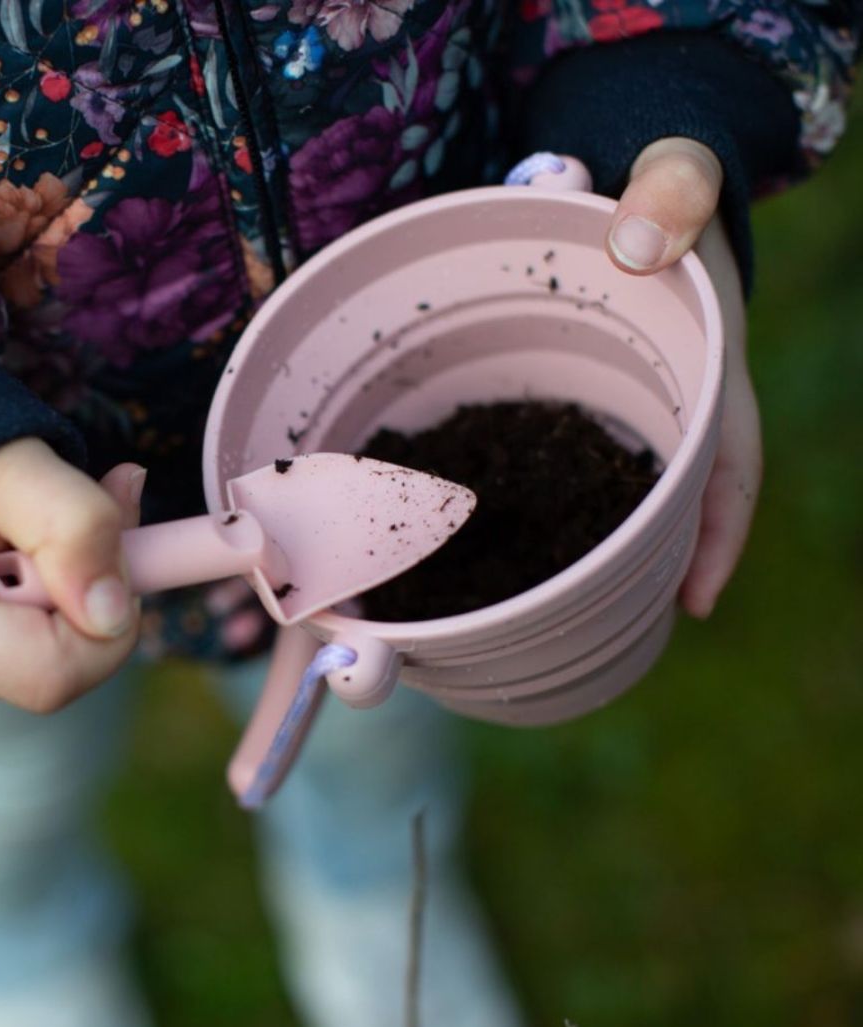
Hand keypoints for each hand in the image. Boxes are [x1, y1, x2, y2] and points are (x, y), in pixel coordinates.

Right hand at [0, 438, 144, 711]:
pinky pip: (11, 650)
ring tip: (23, 531)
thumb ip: (78, 526)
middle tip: (71, 523)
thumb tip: (114, 614)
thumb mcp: (16, 462)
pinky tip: (6, 556)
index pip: (52, 674)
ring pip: (37, 659)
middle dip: (85, 597)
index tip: (114, 554)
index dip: (108, 624)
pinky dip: (33, 605)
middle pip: (52, 669)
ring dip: (61, 597)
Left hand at [607, 137, 761, 617]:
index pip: (732, 466)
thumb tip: (641, 242)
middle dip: (657, 561)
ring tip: (559, 599)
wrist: (647, 170)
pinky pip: (584, 448)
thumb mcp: (682, 171)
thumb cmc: (673, 179)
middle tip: (609, 627)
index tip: (696, 602)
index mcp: (715, 361)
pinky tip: (522, 524)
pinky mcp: (597, 386)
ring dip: (608, 537)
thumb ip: (672, 191)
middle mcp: (681, 392)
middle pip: (678, 495)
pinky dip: (564, 490)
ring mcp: (637, 394)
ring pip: (628, 481)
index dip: (720, 536)